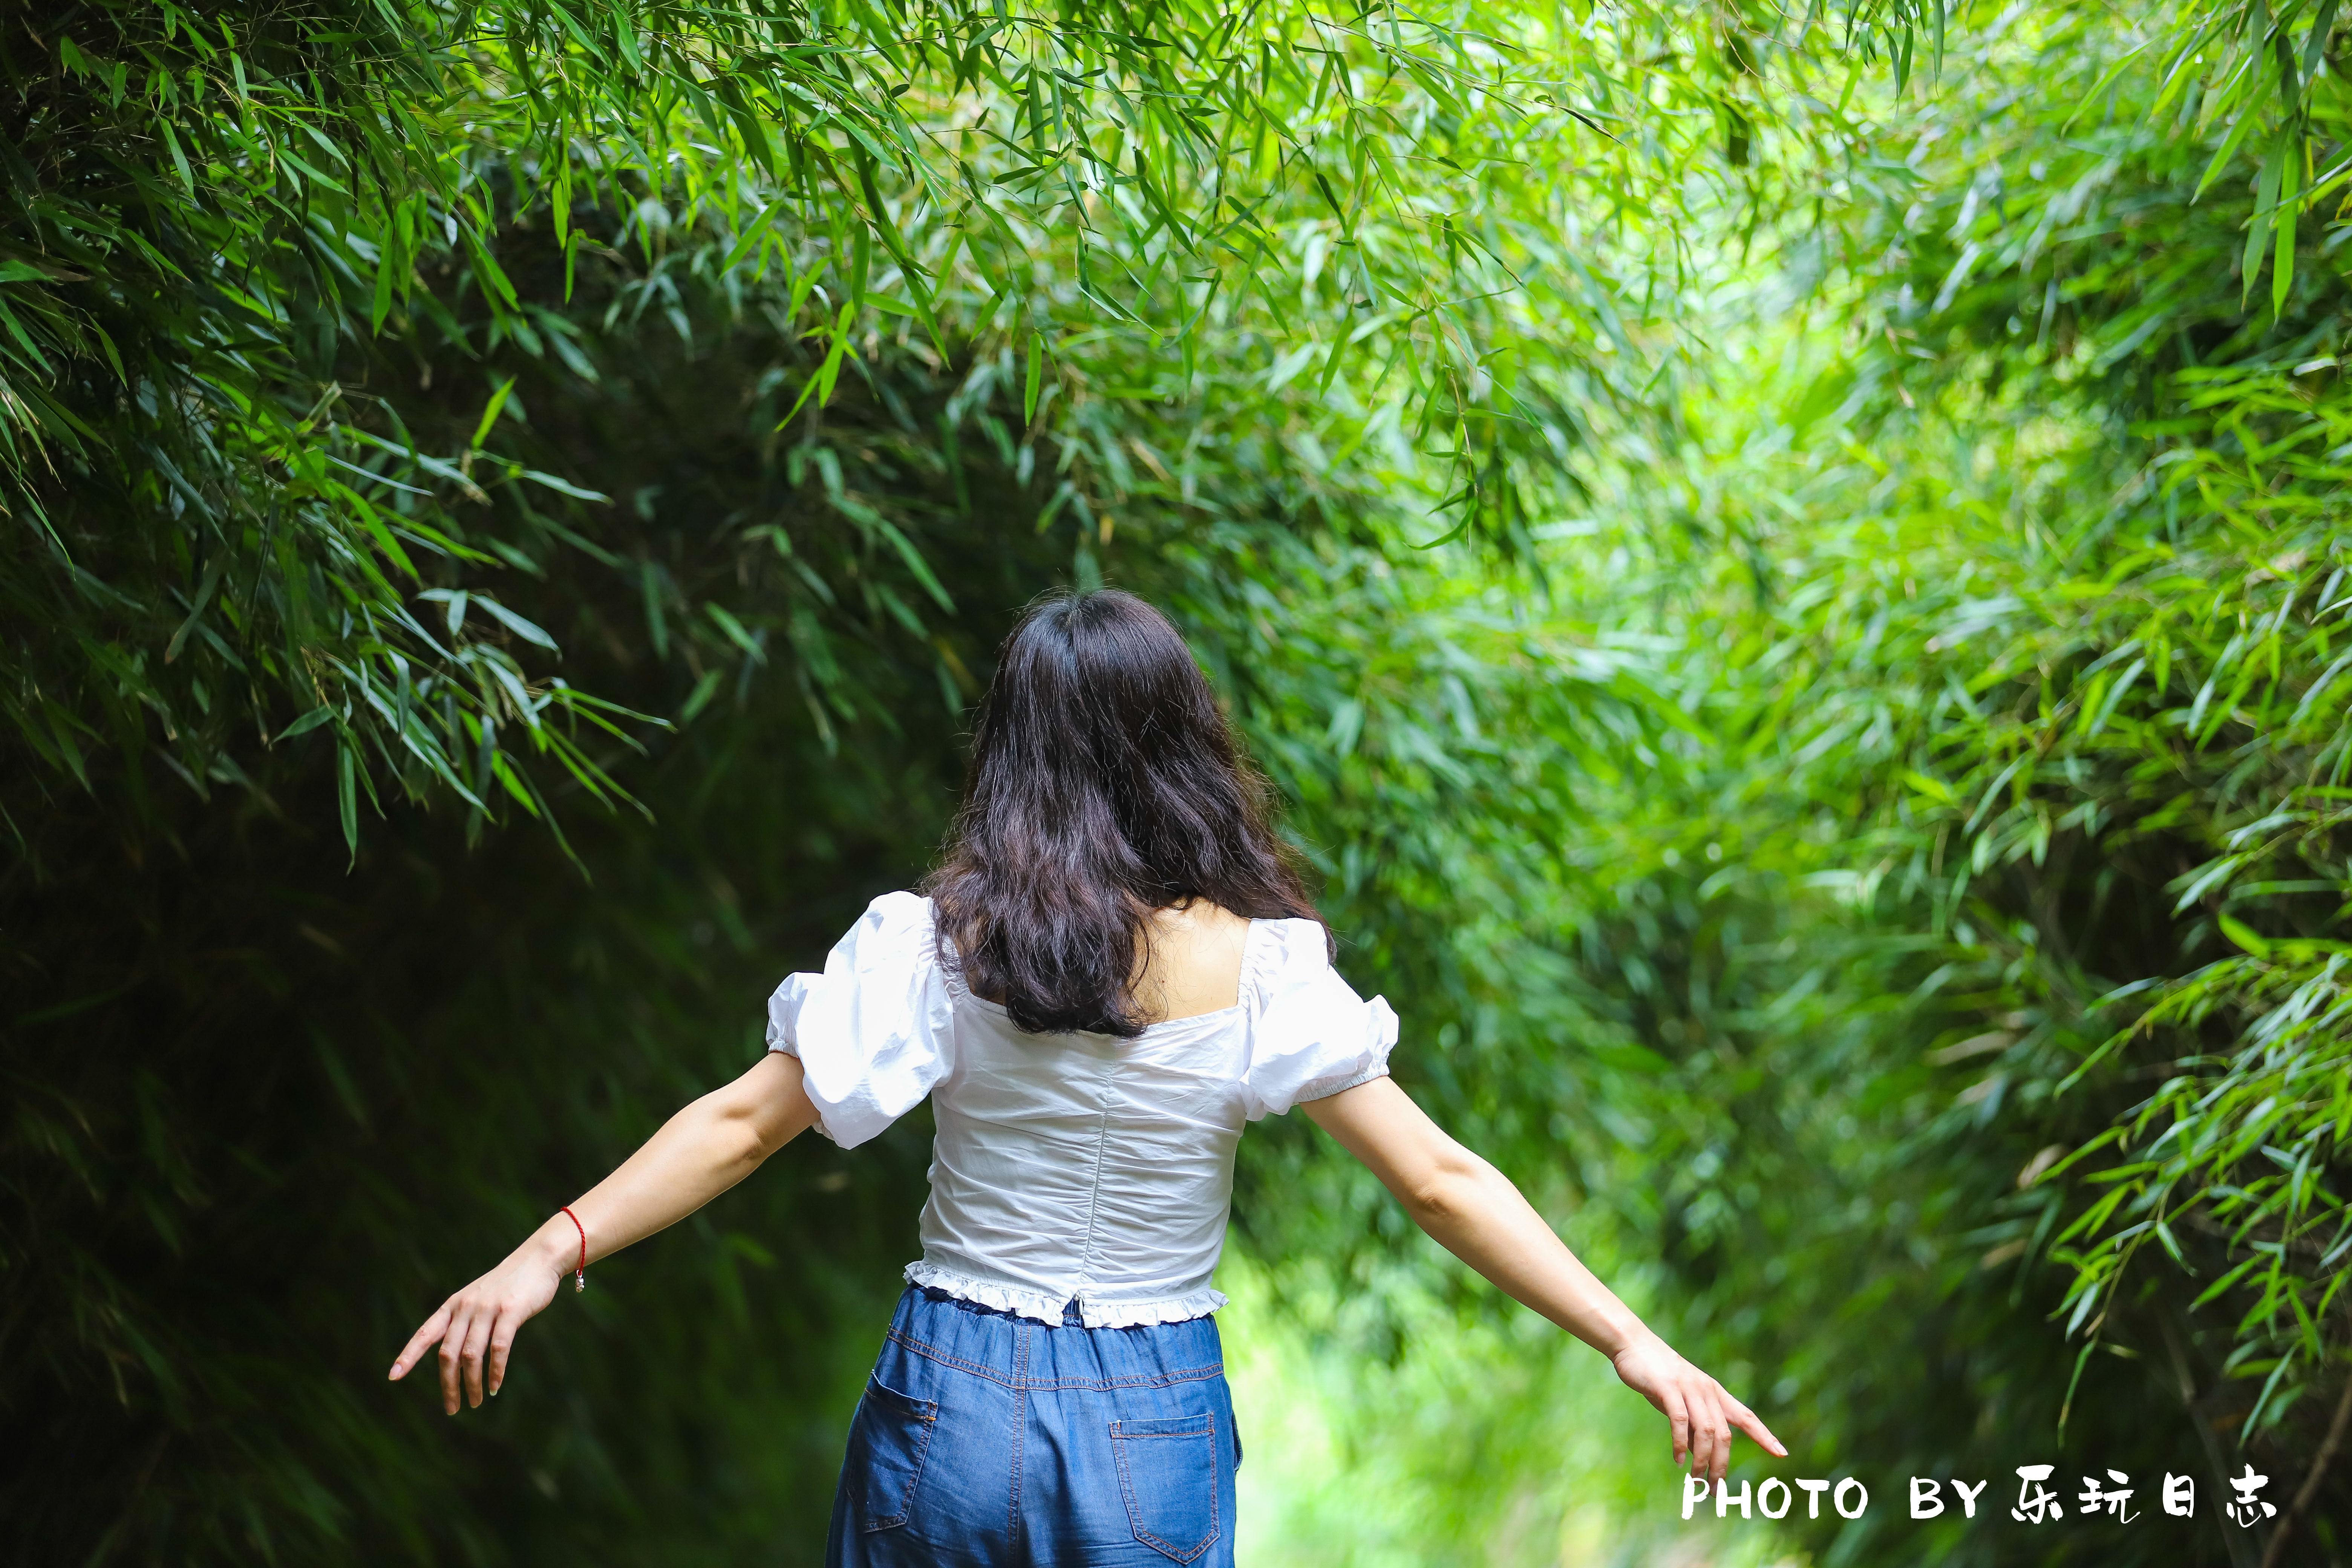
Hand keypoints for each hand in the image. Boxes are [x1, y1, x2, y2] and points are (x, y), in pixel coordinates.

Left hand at [388, 1225, 569, 1413]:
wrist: (537, 1259)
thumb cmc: (508, 1285)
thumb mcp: (477, 1299)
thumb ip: (464, 1324)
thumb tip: (456, 1362)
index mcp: (453, 1305)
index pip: (425, 1333)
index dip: (408, 1355)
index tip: (394, 1376)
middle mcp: (466, 1307)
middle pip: (448, 1353)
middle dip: (448, 1385)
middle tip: (452, 1408)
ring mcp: (487, 1309)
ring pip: (471, 1355)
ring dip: (471, 1383)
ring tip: (475, 1402)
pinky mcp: (510, 1312)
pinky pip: (498, 1349)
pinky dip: (495, 1371)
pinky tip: (494, 1386)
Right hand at [1610, 1332, 1786, 1482]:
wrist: (1633, 1344)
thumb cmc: (1657, 1376)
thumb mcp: (1680, 1402)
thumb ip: (1692, 1425)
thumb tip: (1699, 1454)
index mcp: (1714, 1392)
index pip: (1745, 1416)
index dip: (1764, 1435)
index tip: (1782, 1453)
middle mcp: (1706, 1390)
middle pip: (1724, 1434)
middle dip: (1721, 1464)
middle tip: (1715, 1489)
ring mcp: (1688, 1388)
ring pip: (1706, 1430)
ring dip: (1703, 1460)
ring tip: (1697, 1480)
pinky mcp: (1668, 1387)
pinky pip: (1680, 1420)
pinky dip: (1680, 1443)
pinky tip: (1679, 1461)